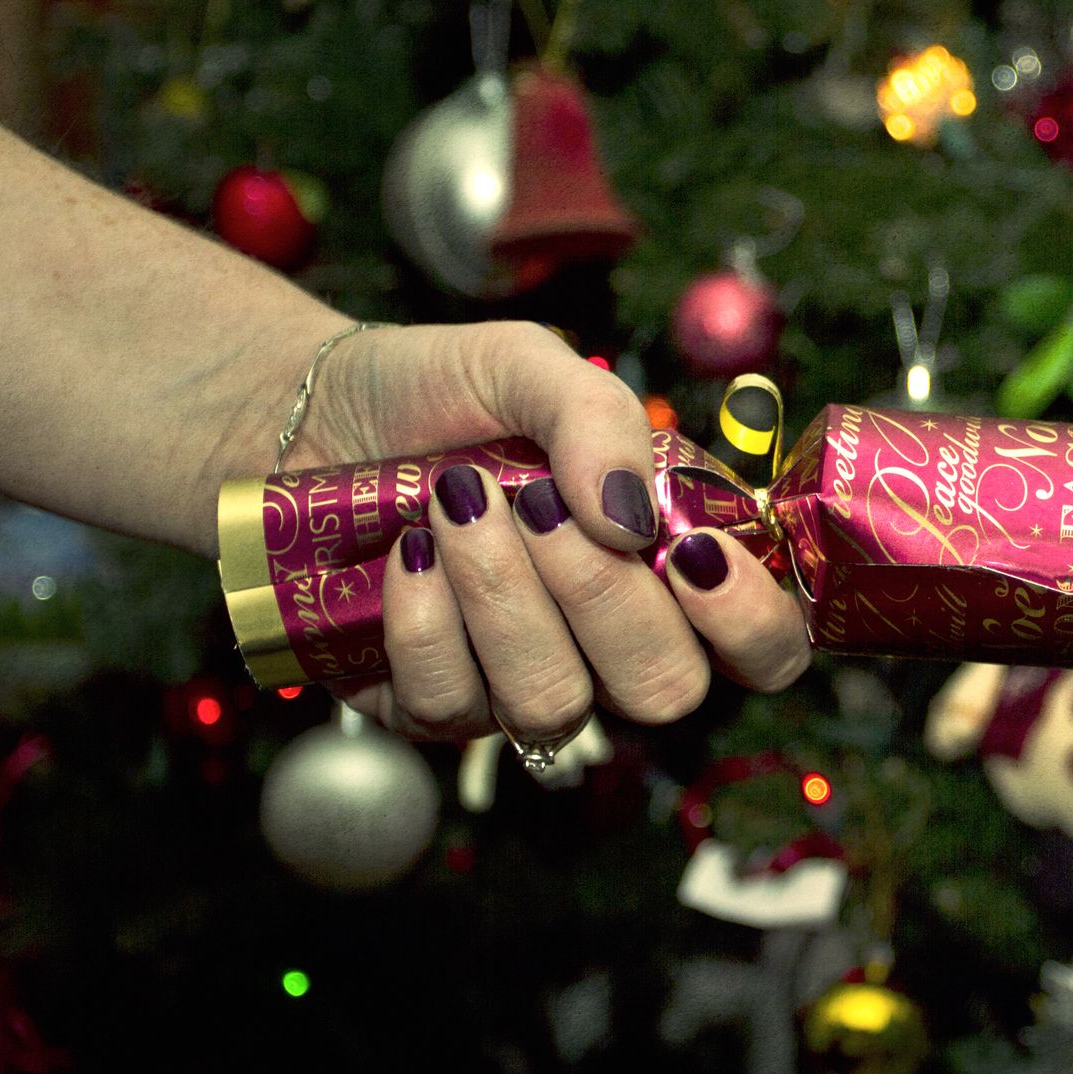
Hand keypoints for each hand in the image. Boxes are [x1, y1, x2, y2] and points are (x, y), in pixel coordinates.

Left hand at [292, 321, 809, 741]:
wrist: (309, 415)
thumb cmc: (443, 393)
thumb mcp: (531, 365)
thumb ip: (601, 419)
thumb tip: (632, 520)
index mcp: (671, 567)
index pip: (763, 648)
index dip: (749, 621)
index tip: (690, 551)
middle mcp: (613, 643)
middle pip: (668, 689)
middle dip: (603, 596)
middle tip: (537, 503)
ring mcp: (526, 684)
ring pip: (557, 703)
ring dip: (504, 597)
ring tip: (455, 505)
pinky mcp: (434, 708)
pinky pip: (453, 705)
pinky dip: (425, 619)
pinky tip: (405, 553)